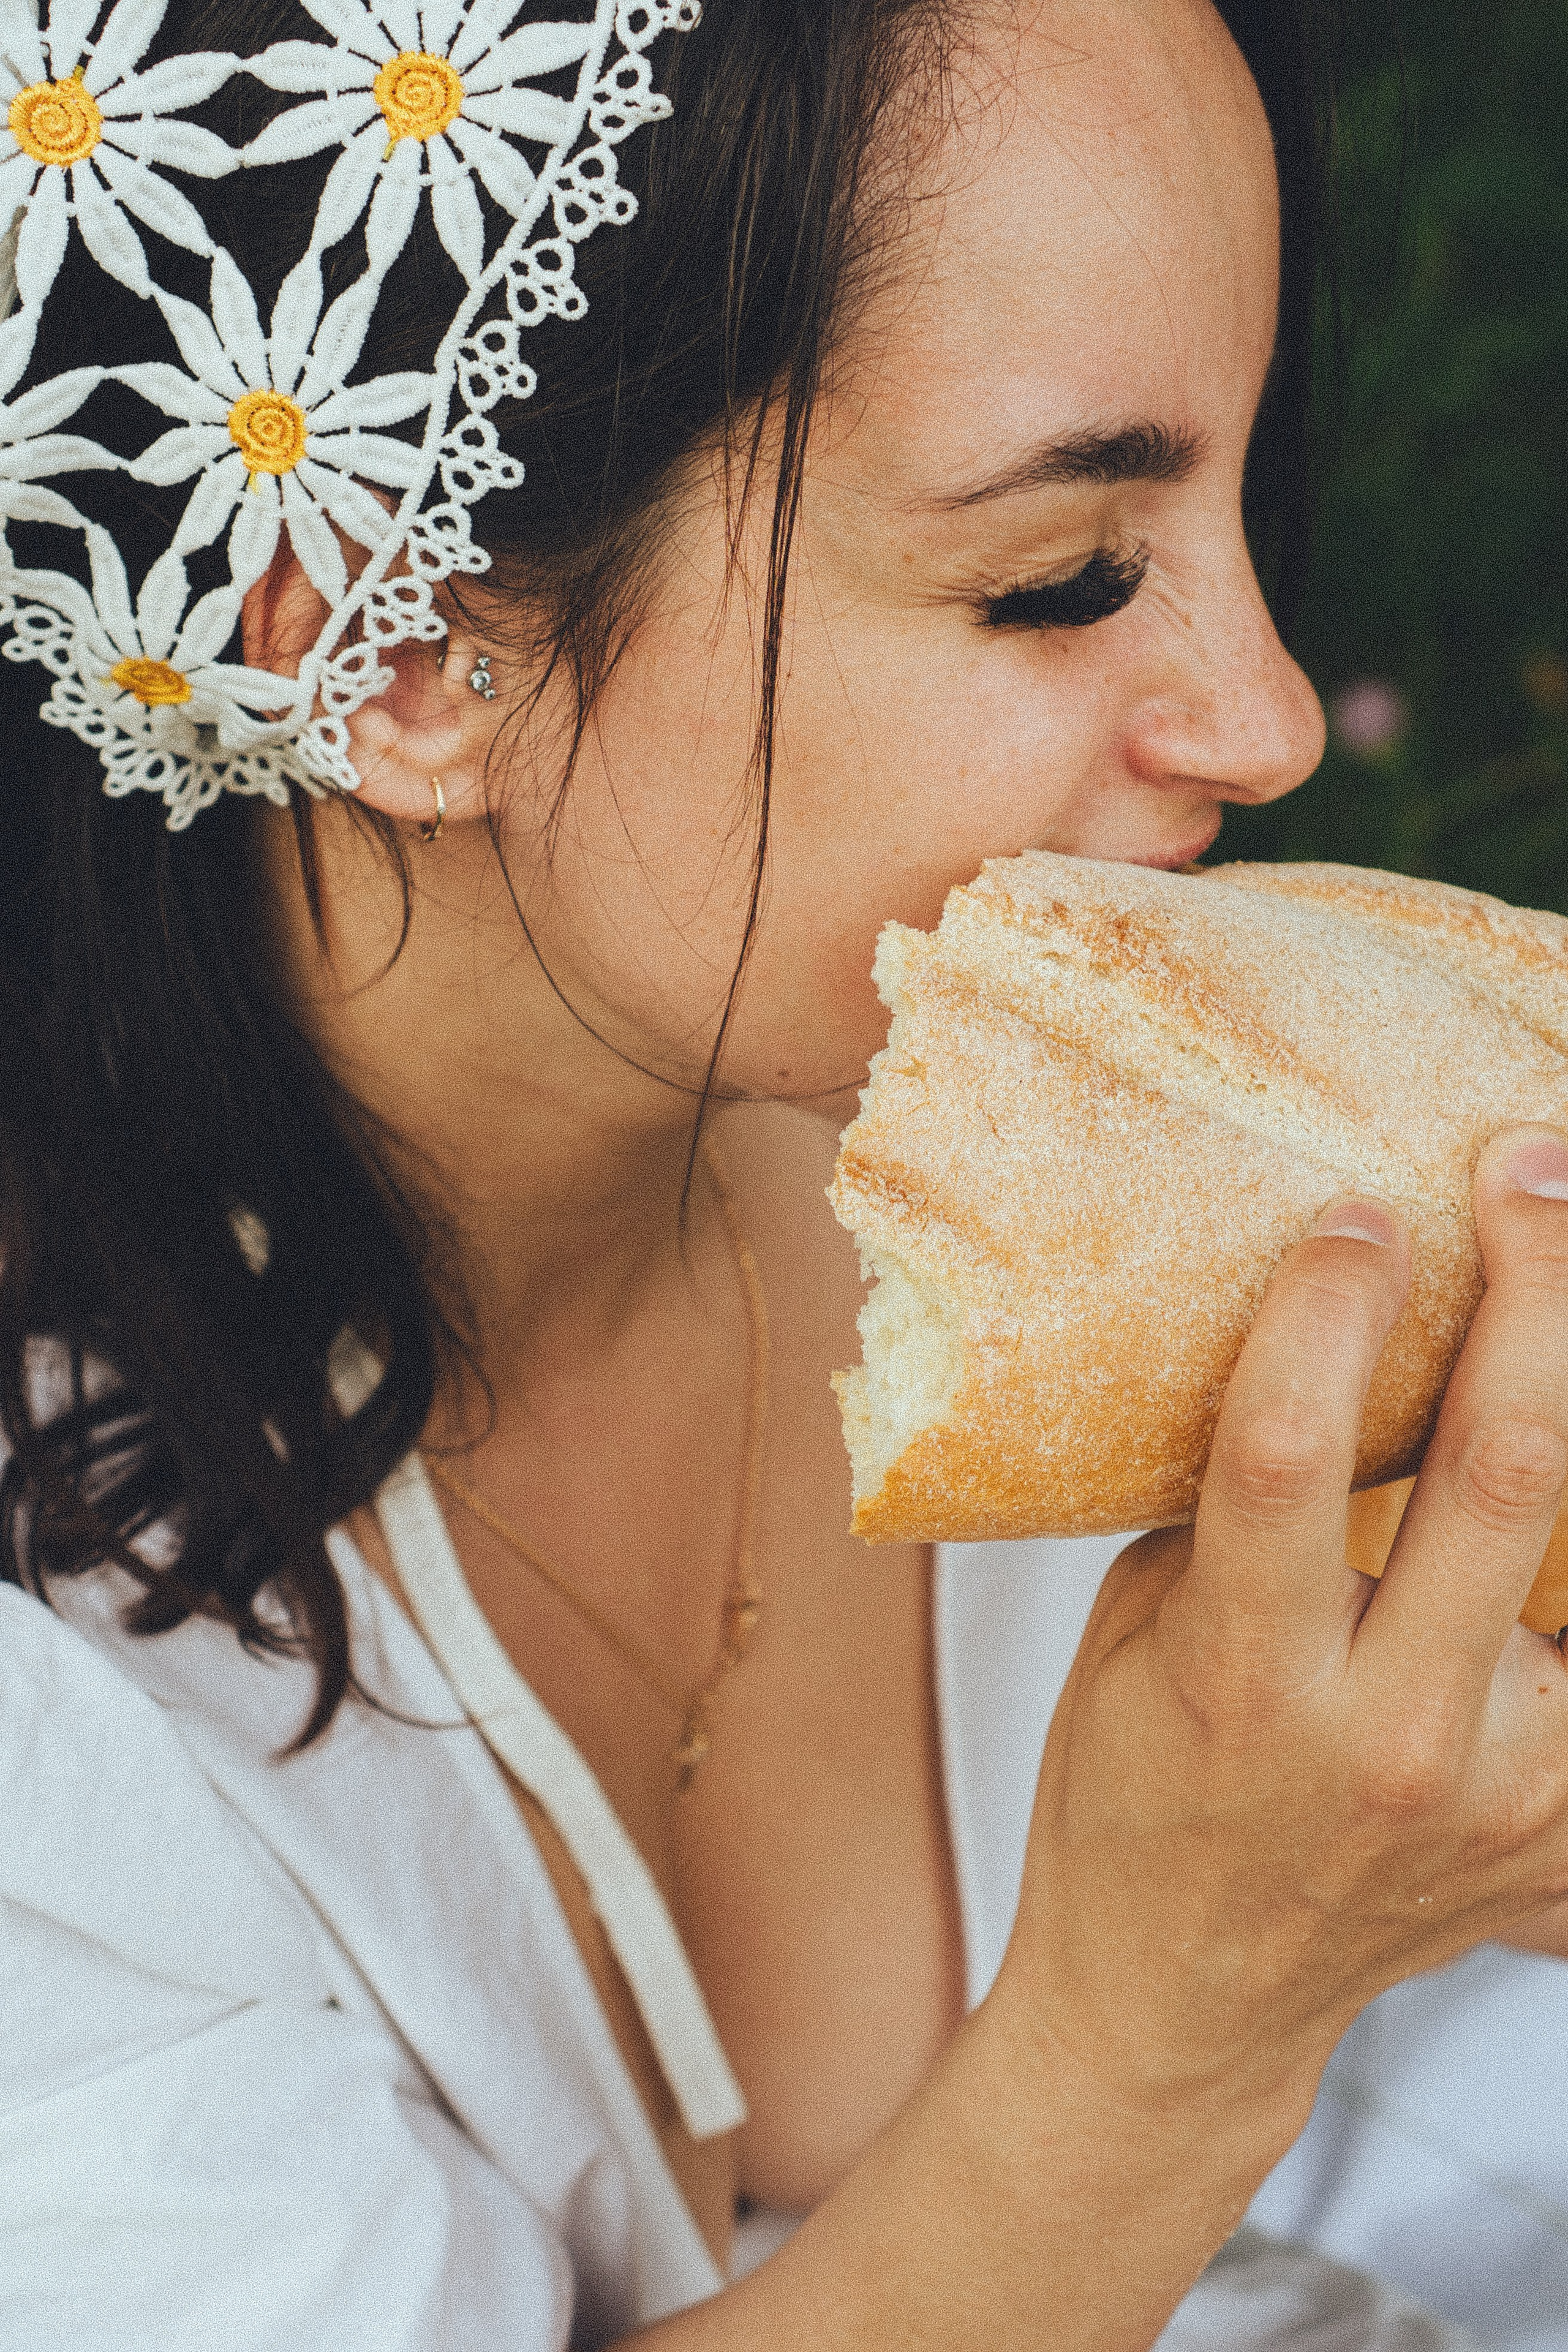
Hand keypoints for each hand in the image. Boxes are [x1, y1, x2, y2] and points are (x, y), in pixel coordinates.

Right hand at [1001, 1126, 1567, 2129]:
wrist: (1189, 1996)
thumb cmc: (1137, 1798)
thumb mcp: (1135, 1632)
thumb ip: (1227, 1504)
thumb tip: (1305, 1337)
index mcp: (1250, 1683)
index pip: (1291, 1461)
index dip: (1328, 1314)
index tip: (1357, 1212)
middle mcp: (1398, 1737)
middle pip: (1504, 1472)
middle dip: (1535, 1290)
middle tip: (1533, 1171)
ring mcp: (1510, 1789)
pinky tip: (1558, 1471)